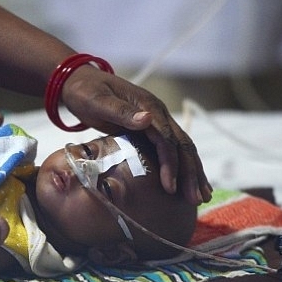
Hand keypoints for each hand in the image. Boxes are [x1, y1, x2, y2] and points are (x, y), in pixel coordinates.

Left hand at [62, 66, 211, 204]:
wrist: (80, 82)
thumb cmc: (86, 92)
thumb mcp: (98, 101)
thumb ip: (120, 111)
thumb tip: (147, 118)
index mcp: (149, 107)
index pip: (167, 140)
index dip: (171, 164)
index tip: (170, 187)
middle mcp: (158, 113)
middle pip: (181, 145)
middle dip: (190, 173)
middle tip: (195, 199)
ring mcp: (156, 120)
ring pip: (182, 148)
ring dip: (193, 172)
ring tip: (201, 196)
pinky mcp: (150, 129)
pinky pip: (171, 148)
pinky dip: (182, 166)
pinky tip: (187, 182)